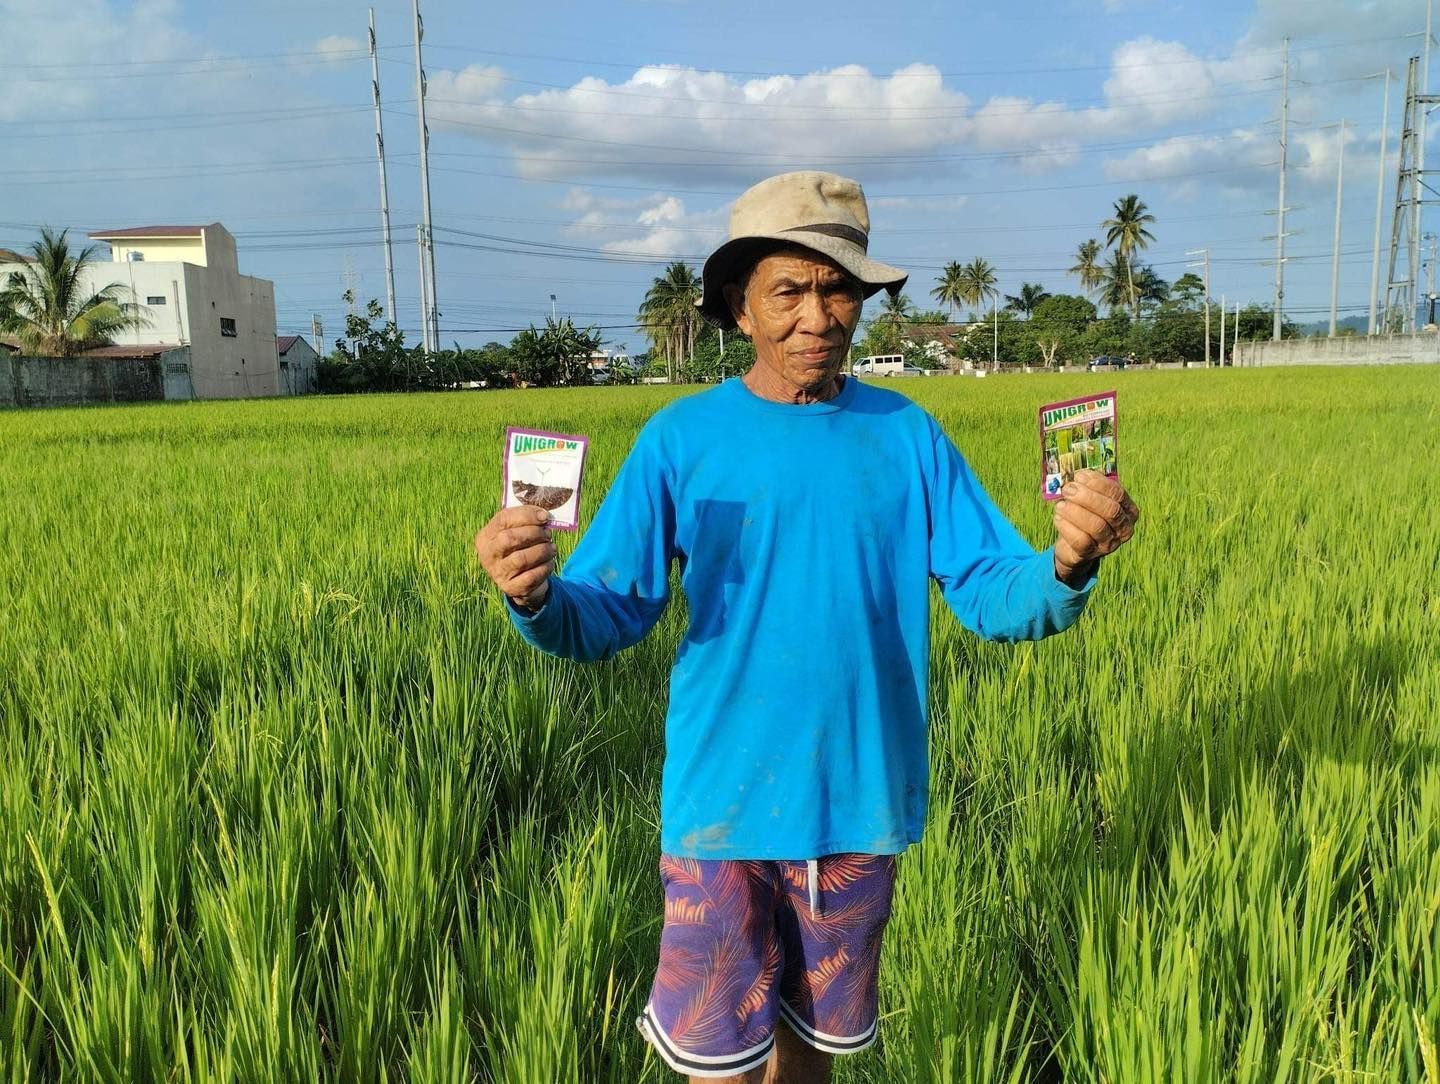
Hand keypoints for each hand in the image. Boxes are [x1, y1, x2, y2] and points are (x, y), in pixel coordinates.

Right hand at [475, 506, 556, 611]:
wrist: (520, 580)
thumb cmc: (520, 548)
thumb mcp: (517, 532)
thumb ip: (526, 520)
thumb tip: (543, 515)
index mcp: (485, 536)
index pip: (503, 519)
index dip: (526, 515)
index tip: (545, 516)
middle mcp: (487, 555)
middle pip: (509, 538)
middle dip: (534, 533)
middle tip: (548, 534)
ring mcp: (497, 573)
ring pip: (521, 559)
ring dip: (542, 550)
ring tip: (551, 548)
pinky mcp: (510, 588)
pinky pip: (531, 577)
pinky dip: (545, 567)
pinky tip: (549, 562)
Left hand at [1052, 470, 1138, 585]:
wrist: (1073, 547)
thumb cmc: (1084, 515)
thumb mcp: (1090, 500)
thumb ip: (1088, 486)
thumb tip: (1077, 473)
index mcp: (1128, 511)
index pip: (1118, 494)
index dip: (1098, 483)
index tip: (1079, 476)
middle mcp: (1123, 529)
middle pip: (1110, 510)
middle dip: (1087, 497)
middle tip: (1068, 489)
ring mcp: (1109, 544)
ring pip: (1096, 526)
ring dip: (1075, 511)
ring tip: (1060, 505)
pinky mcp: (1090, 554)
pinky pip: (1081, 540)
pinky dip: (1067, 526)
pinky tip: (1058, 517)